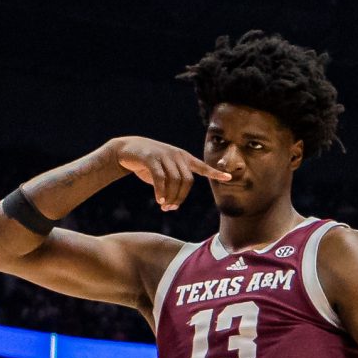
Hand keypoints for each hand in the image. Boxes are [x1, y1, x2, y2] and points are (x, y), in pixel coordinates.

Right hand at [108, 137, 227, 212]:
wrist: (128, 149)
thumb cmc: (148, 164)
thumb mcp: (164, 172)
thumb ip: (172, 185)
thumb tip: (174, 205)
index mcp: (183, 158)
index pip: (202, 166)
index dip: (215, 173)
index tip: (229, 177)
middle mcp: (177, 155)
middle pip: (187, 181)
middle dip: (180, 197)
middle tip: (171, 208)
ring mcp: (164, 155)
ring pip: (174, 181)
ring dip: (170, 197)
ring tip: (164, 206)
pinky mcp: (151, 158)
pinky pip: (160, 178)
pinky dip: (161, 192)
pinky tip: (159, 200)